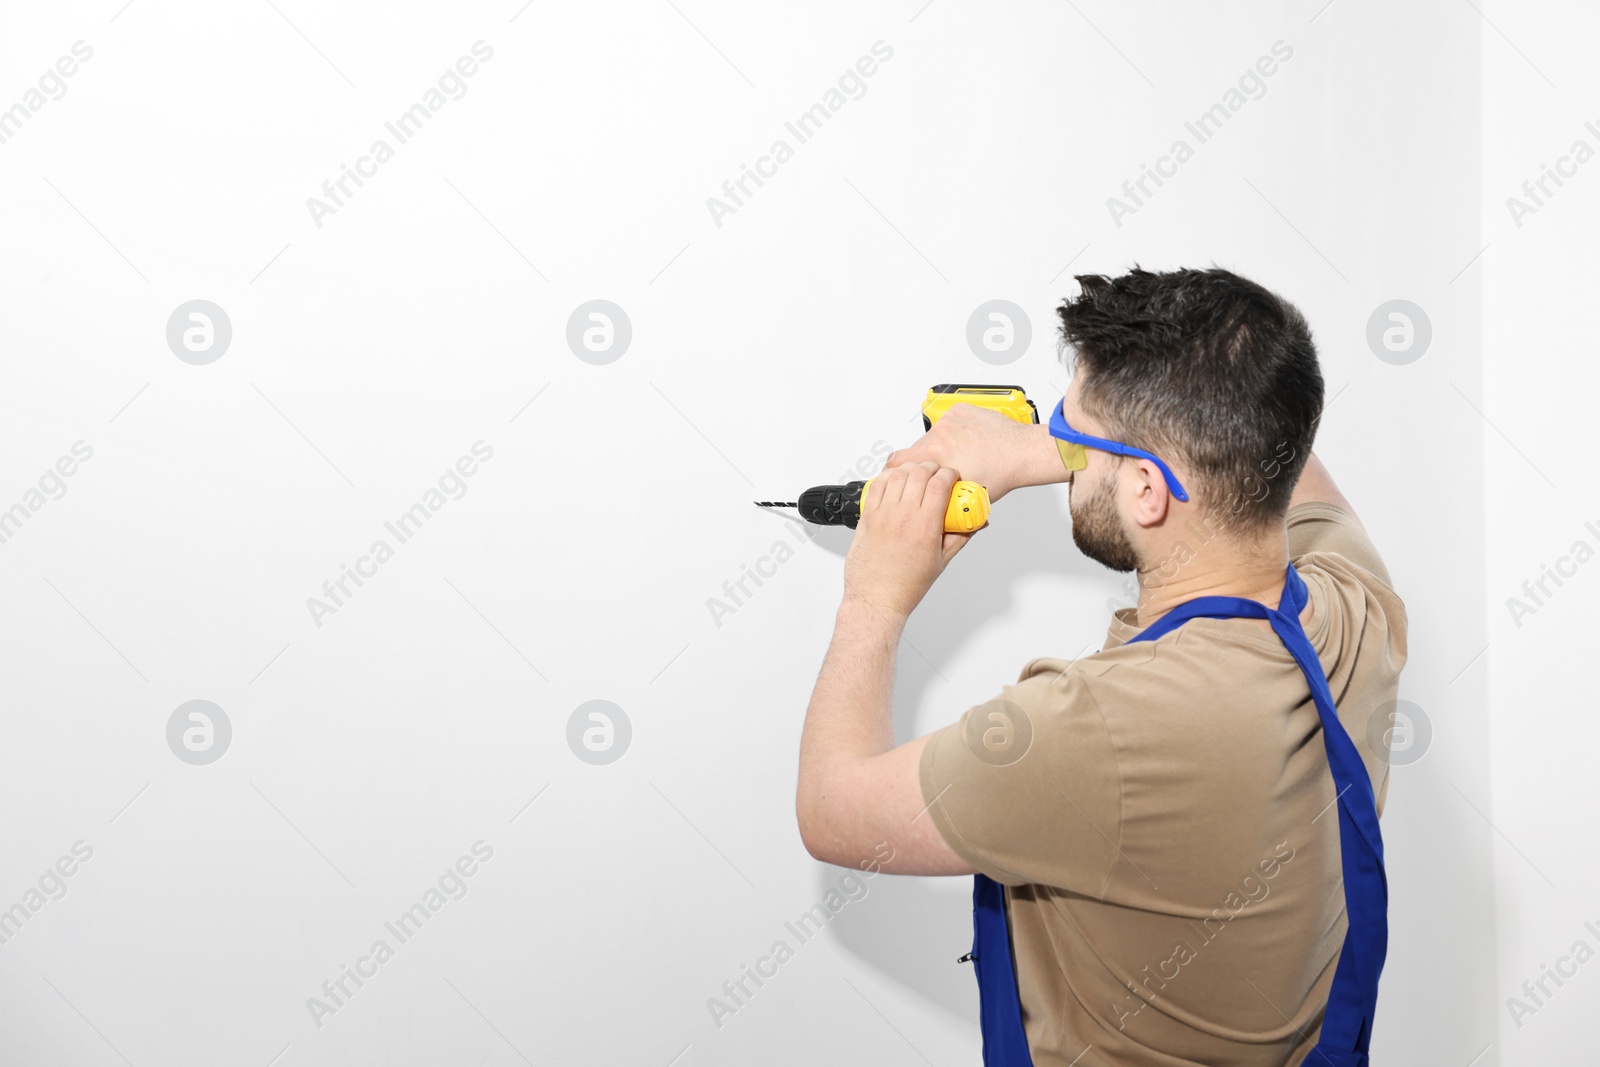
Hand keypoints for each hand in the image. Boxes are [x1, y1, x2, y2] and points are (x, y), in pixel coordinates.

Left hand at [841, 462, 979, 620]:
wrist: (876, 598)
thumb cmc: (906, 585)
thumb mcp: (941, 561)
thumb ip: (960, 537)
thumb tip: (976, 523)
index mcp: (924, 527)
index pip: (940, 484)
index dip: (949, 474)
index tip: (953, 477)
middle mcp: (902, 517)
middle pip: (919, 474)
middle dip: (932, 468)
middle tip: (937, 474)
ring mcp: (882, 515)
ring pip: (897, 475)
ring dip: (910, 469)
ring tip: (917, 475)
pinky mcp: (867, 517)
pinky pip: (876, 487)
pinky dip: (887, 478)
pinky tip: (895, 481)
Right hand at [883, 403, 1066, 501]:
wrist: (1022, 452)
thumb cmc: (1001, 474)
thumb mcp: (964, 496)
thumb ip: (939, 498)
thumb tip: (928, 508)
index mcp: (936, 455)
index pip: (896, 461)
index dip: (894, 470)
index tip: (898, 474)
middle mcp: (940, 434)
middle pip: (917, 450)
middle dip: (927, 462)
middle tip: (943, 471)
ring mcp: (950, 420)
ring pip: (934, 436)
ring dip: (942, 446)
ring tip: (962, 456)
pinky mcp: (960, 410)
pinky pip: (948, 423)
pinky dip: (955, 432)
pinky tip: (969, 442)